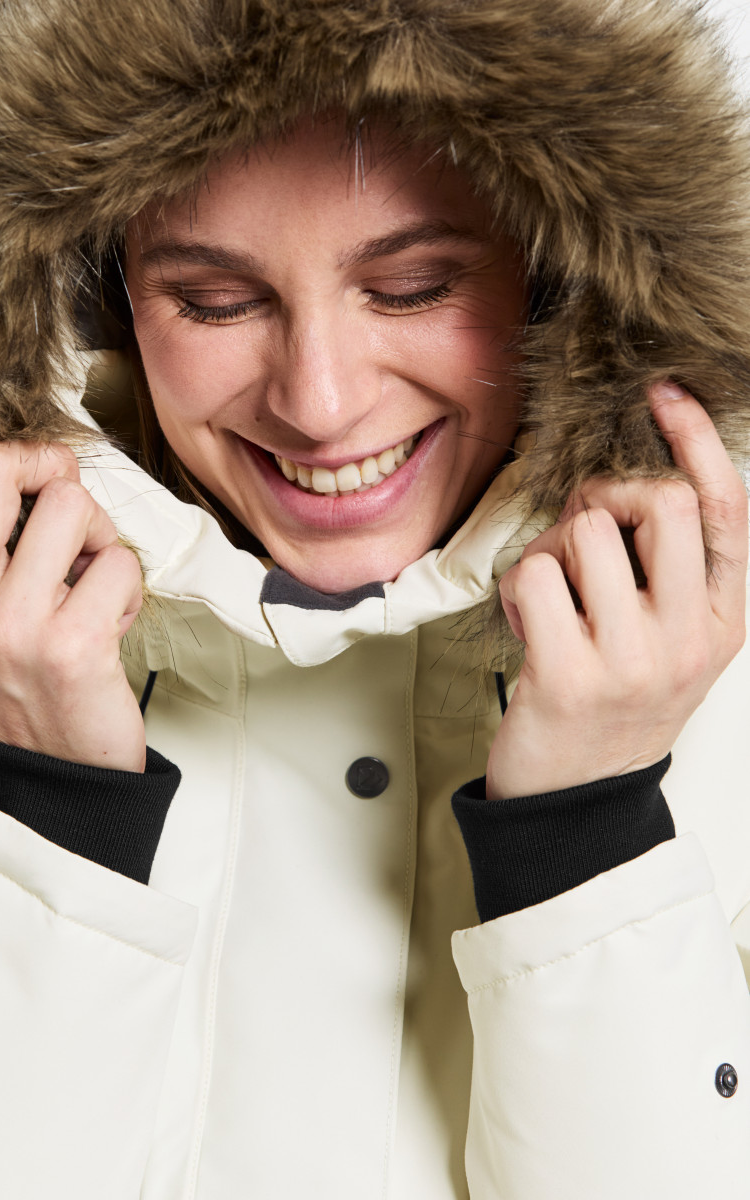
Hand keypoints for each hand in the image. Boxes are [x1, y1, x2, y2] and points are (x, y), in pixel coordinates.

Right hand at [0, 366, 146, 771]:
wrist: (54, 772)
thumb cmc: (25, 682)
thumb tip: (18, 463)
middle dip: (50, 467)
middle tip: (68, 505)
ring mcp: (9, 627)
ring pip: (69, 506)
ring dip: (97, 536)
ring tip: (89, 583)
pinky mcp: (68, 646)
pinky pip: (118, 561)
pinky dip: (127, 585)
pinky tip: (110, 621)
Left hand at [486, 383, 747, 799]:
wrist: (577, 799)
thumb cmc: (615, 703)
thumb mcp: (670, 639)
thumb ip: (670, 569)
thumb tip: (626, 484)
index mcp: (723, 621)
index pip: (727, 510)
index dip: (698, 441)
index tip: (664, 394)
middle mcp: (689, 639)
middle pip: (663, 503)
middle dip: (608, 496)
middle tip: (581, 530)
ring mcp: (633, 661)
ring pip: (589, 533)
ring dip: (554, 546)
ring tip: (553, 593)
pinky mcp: (569, 677)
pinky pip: (536, 574)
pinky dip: (521, 585)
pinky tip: (530, 625)